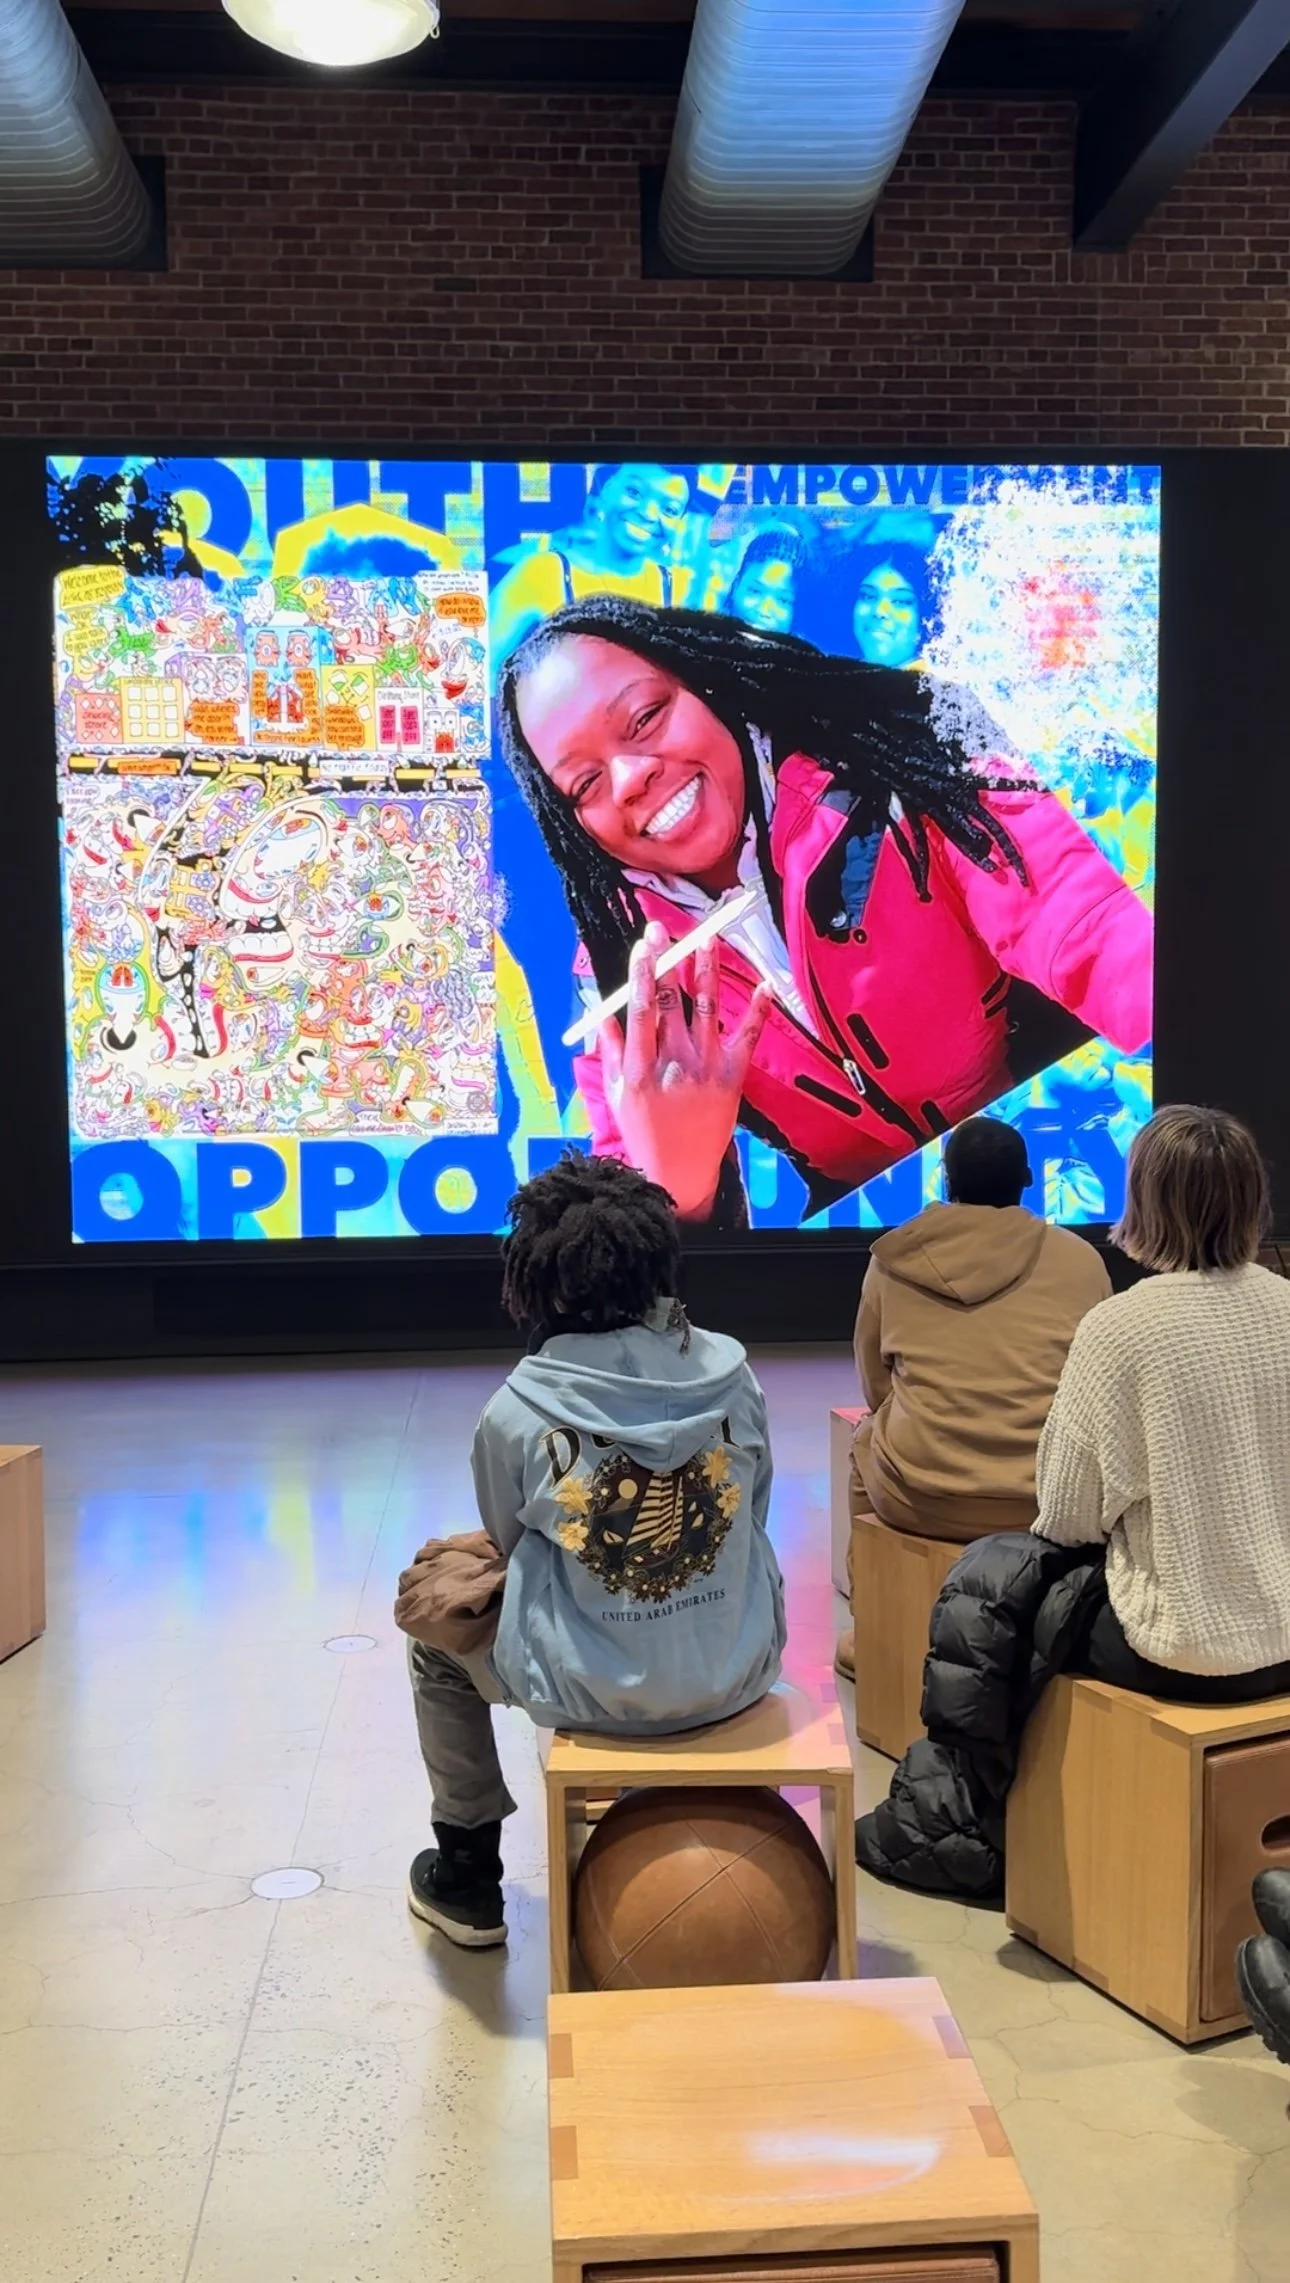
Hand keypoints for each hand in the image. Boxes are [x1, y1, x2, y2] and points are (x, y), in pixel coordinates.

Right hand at [598, 924, 771, 1219]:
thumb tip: (603, 1010)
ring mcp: (706, 1069)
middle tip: (665, 930)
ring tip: (707, 938)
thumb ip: (609, 1051)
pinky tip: (765, 984)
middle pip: (673, 1001)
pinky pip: (747, 1037)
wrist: (680, 1173)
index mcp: (640, 1069)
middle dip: (668, 960)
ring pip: (706, 1008)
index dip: (643, 974)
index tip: (643, 945)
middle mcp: (674, 1064)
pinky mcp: (733, 1078)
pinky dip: (757, 1010)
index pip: (642, 1010)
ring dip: (706, 970)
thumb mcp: (616, 1094)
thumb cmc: (644, 1132)